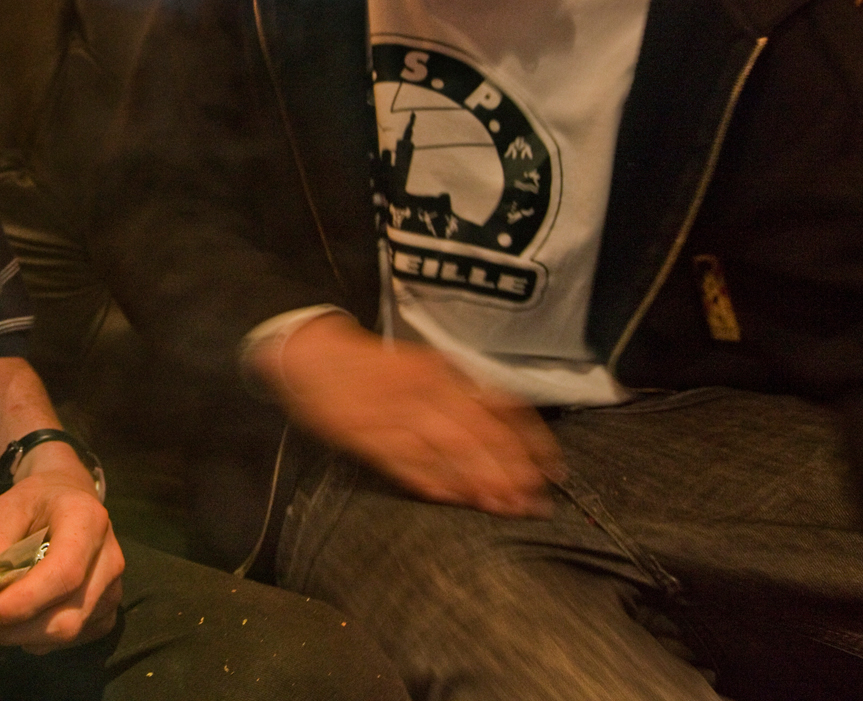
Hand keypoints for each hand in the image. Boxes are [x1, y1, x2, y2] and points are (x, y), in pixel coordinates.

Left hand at [0, 447, 123, 652]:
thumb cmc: (37, 502)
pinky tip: (24, 618)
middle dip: (17, 629)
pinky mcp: (109, 612)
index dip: (23, 601)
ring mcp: (114, 589)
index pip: (63, 573)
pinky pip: (74, 640)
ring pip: (69, 633)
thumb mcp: (7, 508)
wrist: (69, 499)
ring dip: (24, 636)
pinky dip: (40, 638)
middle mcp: (110, 558)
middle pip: (68, 616)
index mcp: (87, 521)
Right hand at [259, 314, 562, 515]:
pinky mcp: (366, 436)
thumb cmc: (371, 367)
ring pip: (447, 451)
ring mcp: (395, 414)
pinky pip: (405, 463)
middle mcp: (425, 391)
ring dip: (479, 481)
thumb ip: (461, 394)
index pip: (499, 407)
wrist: (309, 354)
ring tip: (504, 508)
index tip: (553, 469)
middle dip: (510, 471)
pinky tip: (454, 500)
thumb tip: (509, 428)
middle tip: (534, 502)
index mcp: (442, 372)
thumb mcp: (423, 367)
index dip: (529, 441)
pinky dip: (432, 482)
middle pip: (478, 434)